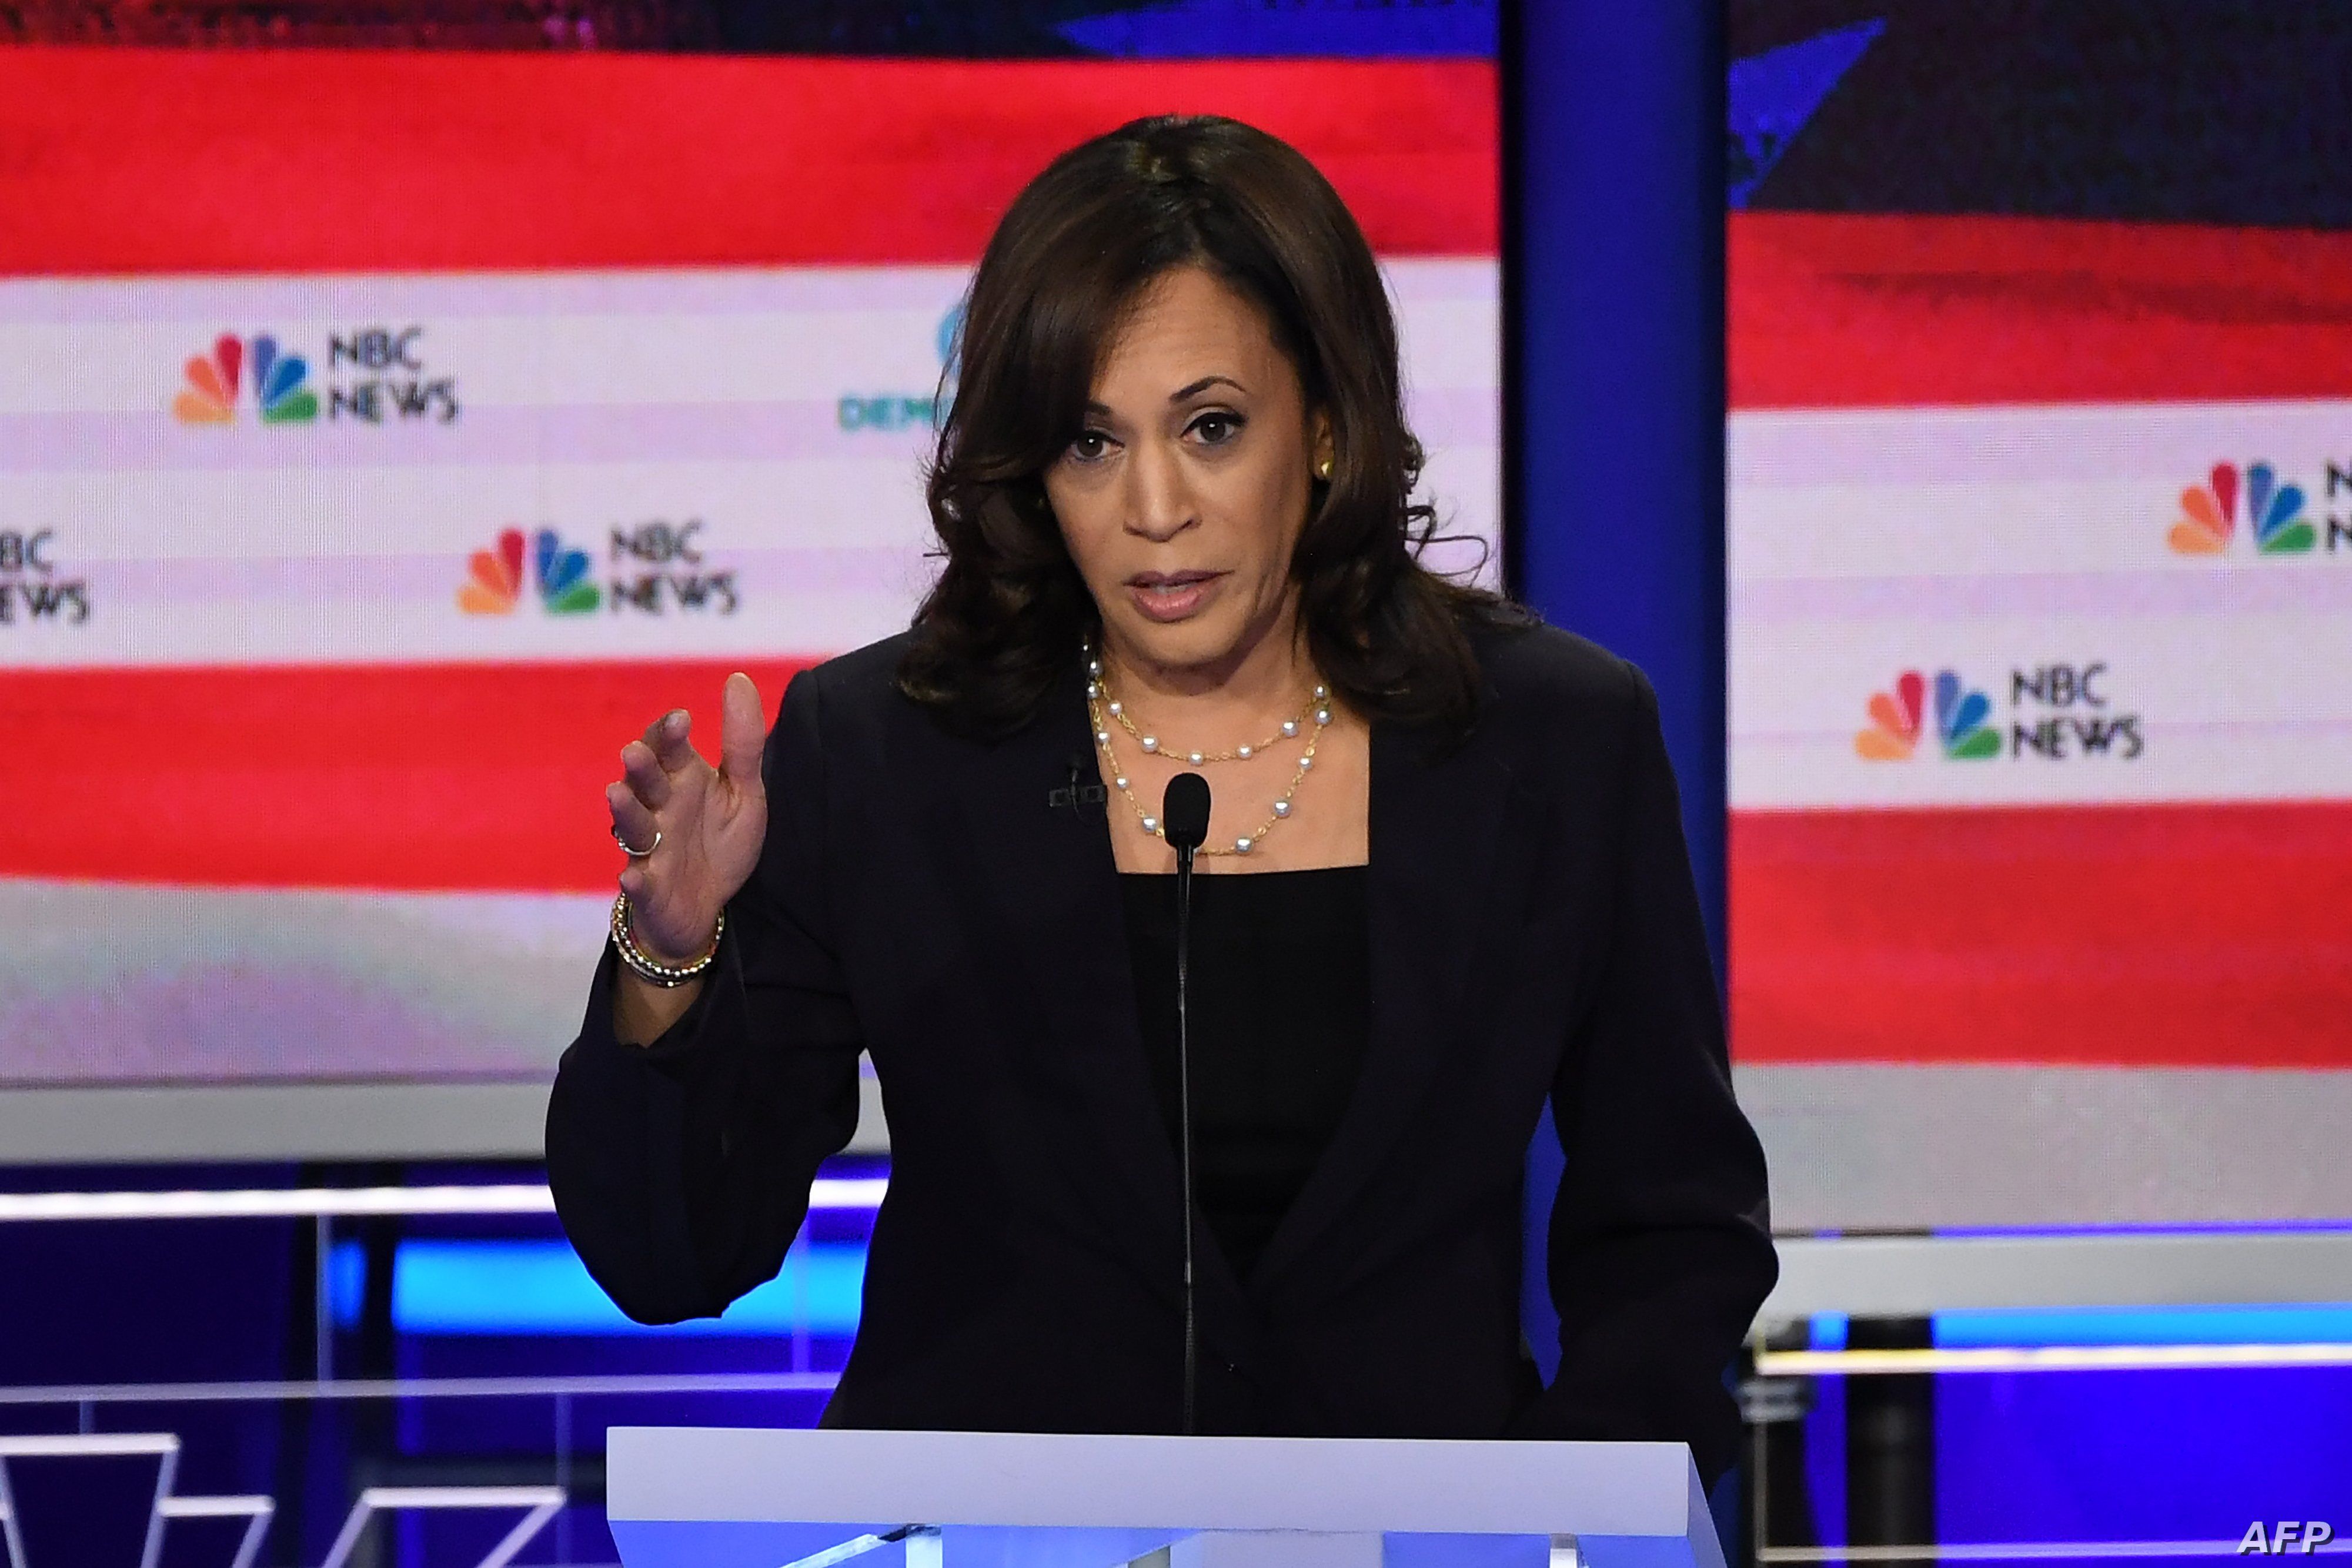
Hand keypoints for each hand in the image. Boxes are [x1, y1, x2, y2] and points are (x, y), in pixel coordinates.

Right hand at [606, 672, 767, 962]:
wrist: (705, 906)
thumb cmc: (718, 841)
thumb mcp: (742, 791)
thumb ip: (742, 742)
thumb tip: (737, 677)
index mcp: (681, 782)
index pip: (665, 749)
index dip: (667, 734)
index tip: (680, 718)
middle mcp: (658, 810)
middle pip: (644, 783)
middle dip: (640, 768)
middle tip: (636, 751)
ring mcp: (650, 849)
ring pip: (632, 827)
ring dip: (626, 810)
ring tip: (617, 793)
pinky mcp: (651, 888)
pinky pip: (639, 883)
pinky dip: (635, 880)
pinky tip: (632, 876)